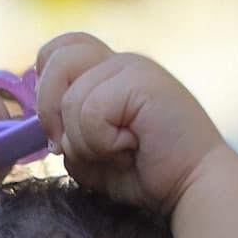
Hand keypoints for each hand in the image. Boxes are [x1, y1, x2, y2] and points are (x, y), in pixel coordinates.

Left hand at [30, 34, 225, 214]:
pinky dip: (102, 142)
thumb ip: (64, 130)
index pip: (57, 49)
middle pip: (55, 57)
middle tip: (69, 145)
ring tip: (119, 151)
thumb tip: (44, 127)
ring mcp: (133, 67)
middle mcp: (121, 61)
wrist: (193, 188)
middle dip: (49, 109)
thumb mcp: (89, 152)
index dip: (44, 86)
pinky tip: (131, 148)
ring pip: (71, 98)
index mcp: (109, 70)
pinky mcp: (143, 82)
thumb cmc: (145, 175)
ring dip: (83, 140)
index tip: (57, 130)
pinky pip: (91, 112)